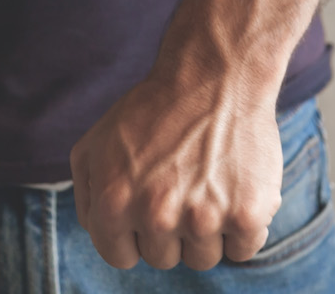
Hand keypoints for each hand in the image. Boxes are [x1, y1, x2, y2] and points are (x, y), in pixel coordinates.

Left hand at [70, 81, 282, 270]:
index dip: (134, 235)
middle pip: (163, 258)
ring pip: (202, 258)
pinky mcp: (247, 215)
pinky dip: (243, 226)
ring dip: (206, 232)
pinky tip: (235, 190)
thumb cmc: (153, 110)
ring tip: (207, 186)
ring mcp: (203, 219)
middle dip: (169, 231)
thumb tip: (99, 232)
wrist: (215, 77)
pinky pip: (243, 248)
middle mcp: (156, 216)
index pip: (121, 256)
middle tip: (181, 188)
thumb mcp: (95, 144)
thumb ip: (87, 195)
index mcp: (114, 204)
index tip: (147, 212)